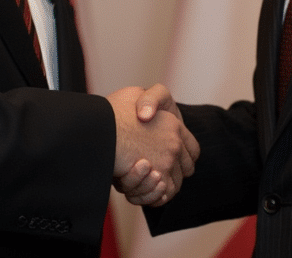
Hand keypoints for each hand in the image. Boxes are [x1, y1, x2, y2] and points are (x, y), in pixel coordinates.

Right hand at [108, 84, 198, 205]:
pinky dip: (151, 196)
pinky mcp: (158, 176)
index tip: (168, 161)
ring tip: (139, 182)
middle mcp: (175, 143)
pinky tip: (136, 189)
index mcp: (173, 124)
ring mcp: (168, 160)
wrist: (99, 127)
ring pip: (174, 185)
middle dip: (172, 175)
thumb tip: (147, 112)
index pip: (192, 149)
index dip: (182, 158)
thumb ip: (147, 101)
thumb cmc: (111, 112)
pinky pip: (162, 195)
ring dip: (158, 188)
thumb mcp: (133, 96)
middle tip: (152, 174)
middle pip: (187, 169)